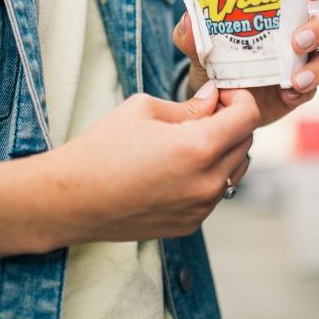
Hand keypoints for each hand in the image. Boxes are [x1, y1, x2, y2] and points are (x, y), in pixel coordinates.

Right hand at [52, 84, 258, 241]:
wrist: (71, 199)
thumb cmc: (102, 149)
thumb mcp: (144, 110)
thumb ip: (189, 105)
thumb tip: (215, 99)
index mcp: (199, 147)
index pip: (247, 117)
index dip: (239, 98)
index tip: (222, 94)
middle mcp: (207, 182)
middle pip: (246, 143)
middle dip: (233, 122)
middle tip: (207, 111)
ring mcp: (201, 208)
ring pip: (235, 171)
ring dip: (224, 150)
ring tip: (191, 139)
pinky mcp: (190, 224)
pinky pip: (215, 193)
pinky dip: (208, 175)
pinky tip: (178, 167)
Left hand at [173, 0, 318, 126]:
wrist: (214, 104)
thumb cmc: (213, 61)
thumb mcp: (198, 47)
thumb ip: (191, 35)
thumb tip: (189, 18)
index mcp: (276, 8)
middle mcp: (295, 30)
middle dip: (317, 28)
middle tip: (296, 40)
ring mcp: (301, 61)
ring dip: (317, 66)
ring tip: (295, 79)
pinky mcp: (300, 89)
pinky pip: (313, 88)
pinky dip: (304, 90)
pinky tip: (287, 95)